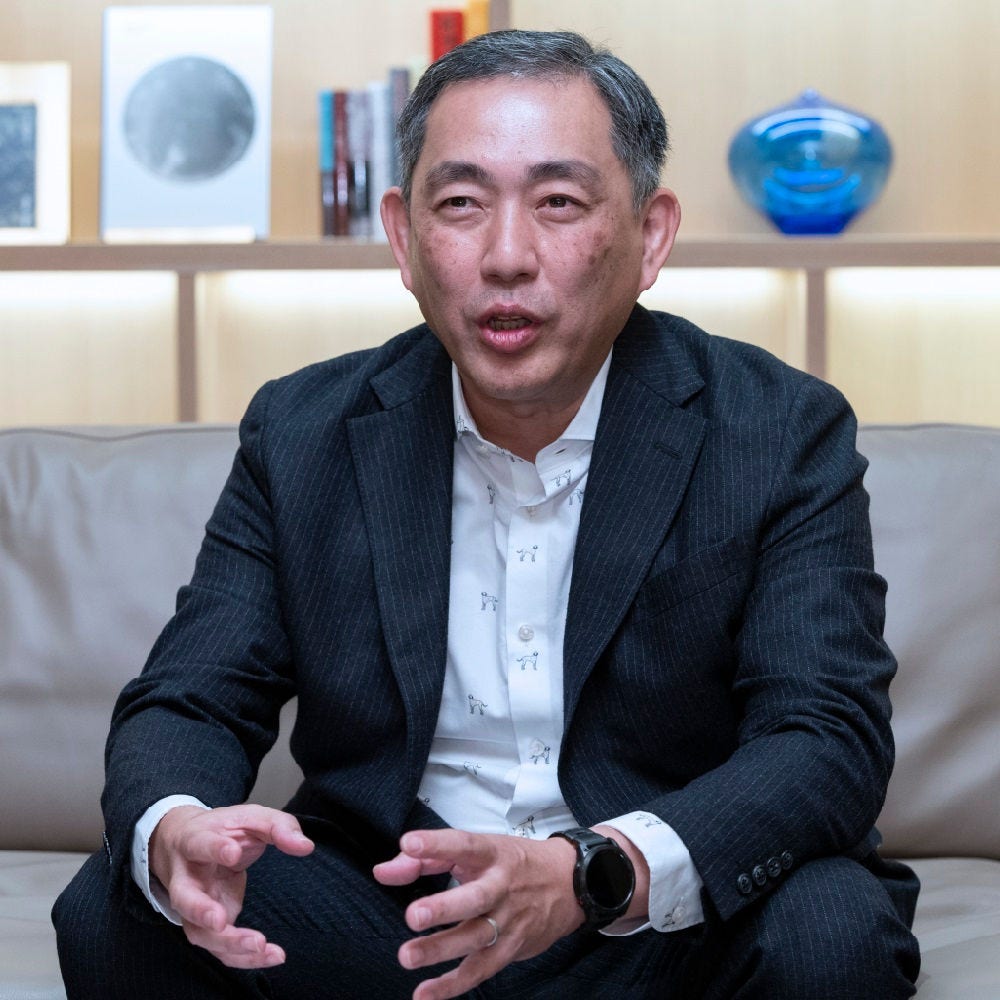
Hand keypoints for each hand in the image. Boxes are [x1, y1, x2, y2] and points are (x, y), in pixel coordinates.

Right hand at [149, 803, 313, 968]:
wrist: (183, 844)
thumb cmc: (221, 830)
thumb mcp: (250, 817)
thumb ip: (278, 827)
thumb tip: (305, 846)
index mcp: (194, 841)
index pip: (199, 844)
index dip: (214, 849)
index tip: (232, 853)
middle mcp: (186, 877)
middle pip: (184, 898)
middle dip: (200, 911)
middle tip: (220, 921)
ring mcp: (192, 906)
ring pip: (199, 932)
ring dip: (228, 943)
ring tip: (260, 945)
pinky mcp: (205, 926)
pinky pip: (219, 947)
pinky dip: (243, 957)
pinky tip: (270, 955)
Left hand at [372, 829, 583, 999]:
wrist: (570, 884)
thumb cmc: (513, 863)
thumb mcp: (478, 849)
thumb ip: (427, 858)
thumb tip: (384, 872)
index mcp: (492, 853)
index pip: (463, 844)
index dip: (436, 844)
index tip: (409, 843)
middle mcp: (502, 886)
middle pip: (475, 897)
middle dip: (444, 907)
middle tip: (414, 915)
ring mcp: (508, 920)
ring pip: (475, 938)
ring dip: (441, 949)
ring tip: (407, 956)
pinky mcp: (510, 949)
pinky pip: (480, 970)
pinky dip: (453, 985)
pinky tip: (425, 993)